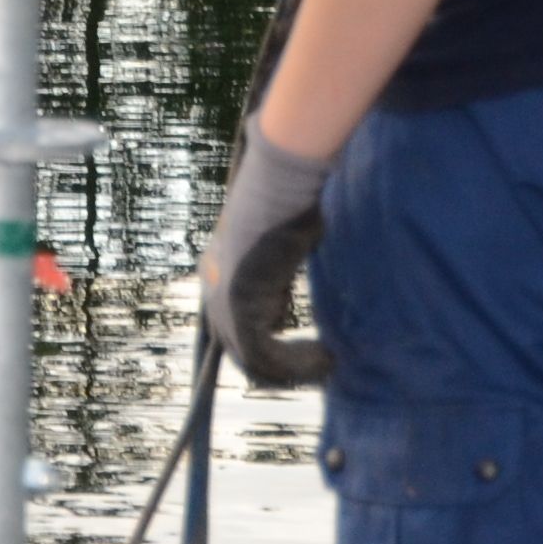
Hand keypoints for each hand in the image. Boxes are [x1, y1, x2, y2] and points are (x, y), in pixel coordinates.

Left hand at [203, 120, 335, 387]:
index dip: (275, 345)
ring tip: (328, 363)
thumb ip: (286, 270)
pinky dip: (295, 364)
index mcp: (221, 270)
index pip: (238, 325)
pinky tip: (326, 358)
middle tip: (323, 364)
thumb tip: (310, 297)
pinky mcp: (237, 305)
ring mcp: (221, 297)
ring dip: (294, 368)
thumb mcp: (289, 238)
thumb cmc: (297, 193)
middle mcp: (214, 287)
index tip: (313, 348)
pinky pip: (261, 354)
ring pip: (251, 358)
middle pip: (240, 347)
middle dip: (283, 365)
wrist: (284, 175)